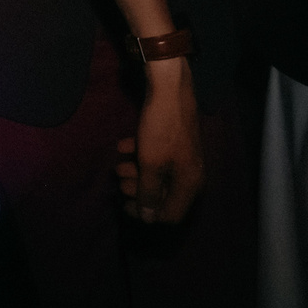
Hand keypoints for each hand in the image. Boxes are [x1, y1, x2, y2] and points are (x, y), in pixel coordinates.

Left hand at [115, 69, 203, 224]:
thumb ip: (149, 193)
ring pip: (157, 175)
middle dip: (138, 190)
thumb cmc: (161, 129)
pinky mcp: (173, 142)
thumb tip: (148, 218)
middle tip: (120, 181)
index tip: (126, 205)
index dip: (147, 214)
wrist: (169, 88)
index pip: (170, 215)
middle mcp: (190, 174)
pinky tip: (123, 145)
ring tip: (118, 164)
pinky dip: (139, 154)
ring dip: (135, 172)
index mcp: (189, 184)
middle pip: (162, 195)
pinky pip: (157, 157)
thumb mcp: (151, 165)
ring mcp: (182, 157)